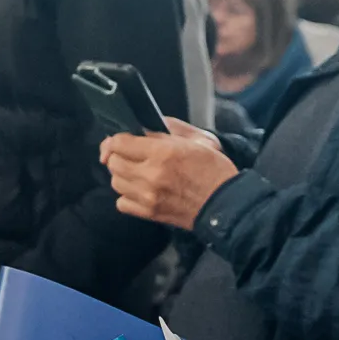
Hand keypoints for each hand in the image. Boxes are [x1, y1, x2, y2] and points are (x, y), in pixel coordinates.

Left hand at [102, 118, 236, 230]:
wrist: (225, 203)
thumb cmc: (214, 169)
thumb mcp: (198, 139)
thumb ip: (169, 130)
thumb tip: (144, 126)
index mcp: (163, 152)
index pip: (118, 143)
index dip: (115, 139)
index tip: (120, 140)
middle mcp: (150, 174)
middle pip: (113, 162)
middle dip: (117, 156)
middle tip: (129, 155)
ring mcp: (147, 196)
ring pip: (115, 182)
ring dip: (122, 175)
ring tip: (136, 172)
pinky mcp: (149, 213)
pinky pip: (121, 203)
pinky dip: (126, 196)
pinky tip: (139, 190)